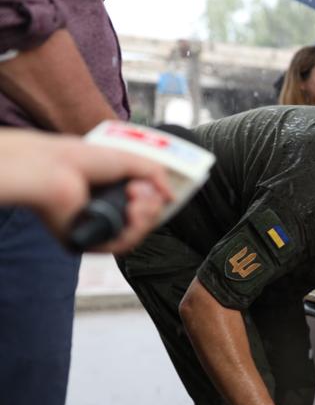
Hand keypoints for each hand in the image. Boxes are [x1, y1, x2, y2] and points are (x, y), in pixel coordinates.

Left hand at [2, 129, 173, 253]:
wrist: (53, 170)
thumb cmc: (81, 159)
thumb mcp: (130, 159)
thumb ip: (156, 174)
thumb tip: (171, 197)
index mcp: (109, 190)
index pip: (142, 203)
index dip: (153, 198)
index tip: (153, 187)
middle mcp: (102, 209)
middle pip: (143, 220)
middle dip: (151, 207)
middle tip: (141, 193)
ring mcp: (96, 226)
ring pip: (136, 234)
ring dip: (146, 218)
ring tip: (137, 201)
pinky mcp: (88, 242)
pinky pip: (121, 246)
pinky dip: (133, 231)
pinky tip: (132, 214)